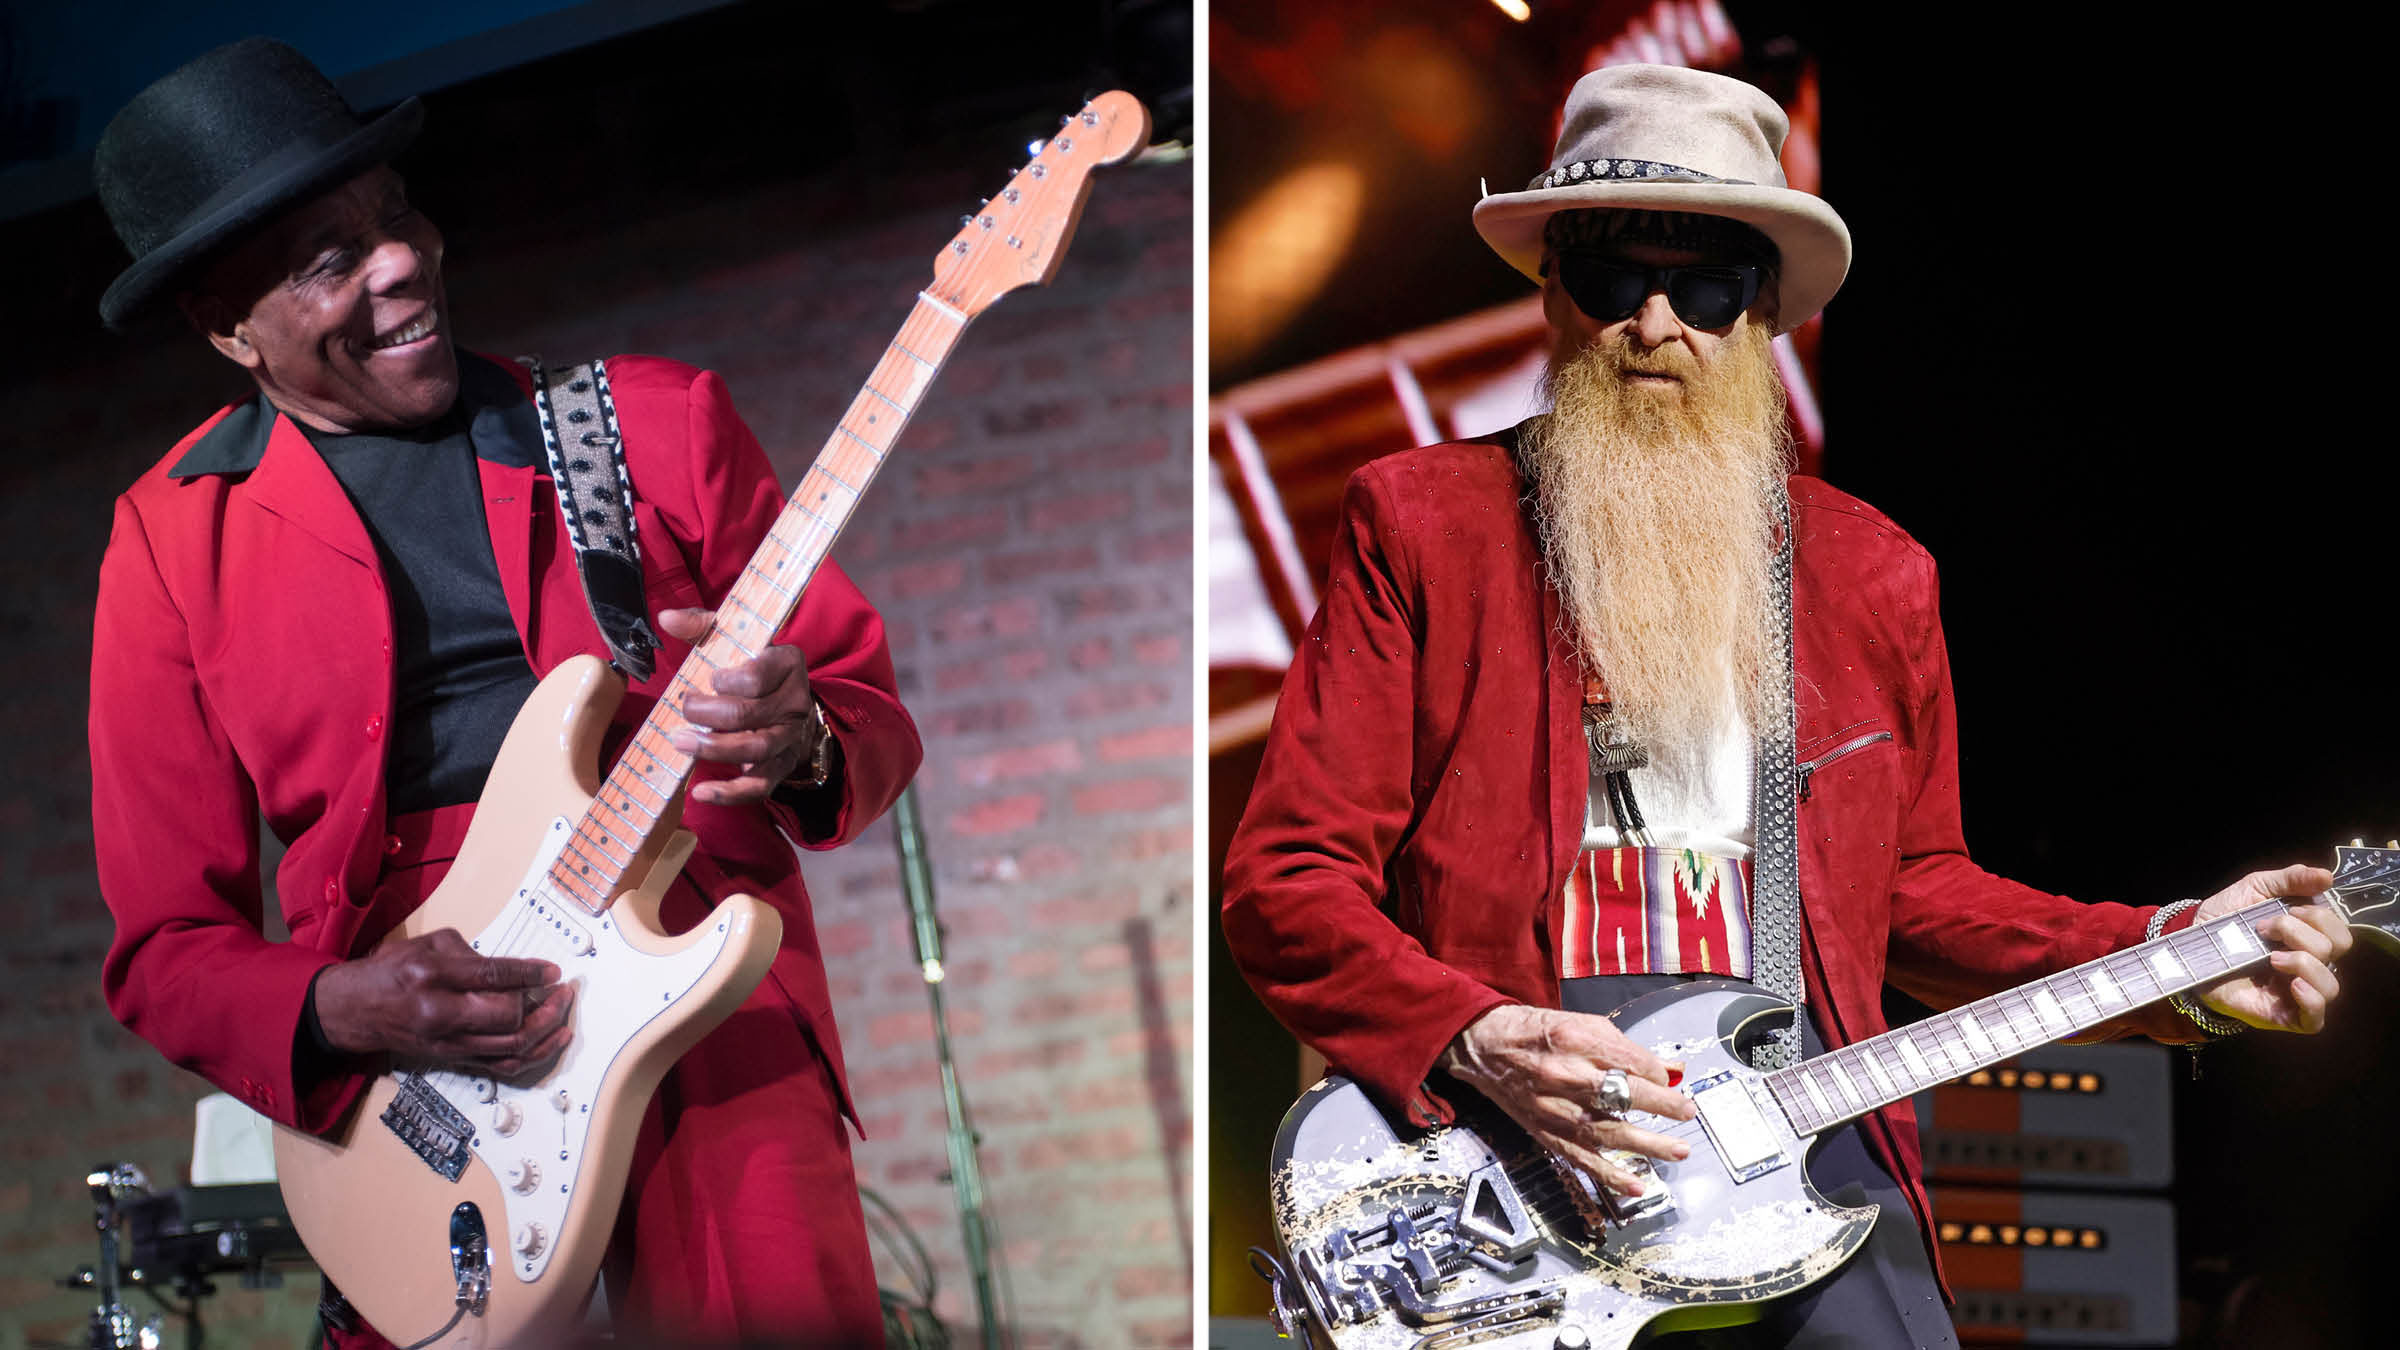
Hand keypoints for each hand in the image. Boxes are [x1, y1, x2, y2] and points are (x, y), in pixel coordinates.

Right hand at [312, 929, 572, 1077]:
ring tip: (564, 1010)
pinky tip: (556, 1038)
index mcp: (432, 976)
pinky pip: (504, 1065)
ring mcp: (449, 1043)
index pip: (492, 976)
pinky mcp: (455, 1060)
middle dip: (542, 1004)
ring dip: (546, 1030)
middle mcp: (441, 1014)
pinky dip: (536, 1054)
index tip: (553, 971)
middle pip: (506, 1017)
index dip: (529, 974)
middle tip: (561, 990)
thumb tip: (514, 968)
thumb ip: (471, 953)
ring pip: (511, 1047)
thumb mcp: (426, 945)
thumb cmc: (391, 972)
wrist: (355, 1011)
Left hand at [657, 607, 830, 804]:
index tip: (710, 679)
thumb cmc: (754, 666)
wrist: (789, 699)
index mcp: (787, 664)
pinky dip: (731, 793)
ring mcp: (789, 737)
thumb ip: (702, 626)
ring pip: (755, 748)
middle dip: (708, 713)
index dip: (728, 680)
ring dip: (714, 748)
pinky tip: (700, 792)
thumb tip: (667, 618)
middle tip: (683, 708)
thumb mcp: (735, 639)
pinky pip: (760, 785)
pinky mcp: (781, 765)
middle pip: (750, 714)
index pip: (758, 676)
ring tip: (681, 742)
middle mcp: (795, 702)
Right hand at [1439, 1003, 1696, 1195]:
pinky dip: (1610, 1175)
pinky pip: (1582, 1158)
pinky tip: (1636, 1185)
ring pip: (1608, 1132)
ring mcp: (1555, 1108)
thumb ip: (1625, 1048)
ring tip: (1678, 1151)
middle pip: (1623, 1094)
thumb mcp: (1581, 1024)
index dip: (1656, 1073)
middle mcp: (1566, 1075)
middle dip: (1661, 1106)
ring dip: (1647, 1145)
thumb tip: (1668, 1069)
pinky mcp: (1546, 1132)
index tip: (1668, 1080)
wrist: (1483, 1047)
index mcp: (1577, 1040)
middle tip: (1687, 1113)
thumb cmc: (1534, 1032)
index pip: (1631, 1061)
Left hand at [2192, 864, 2349, 1032]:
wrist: (2187, 946)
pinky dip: (2312, 1000)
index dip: (2320, 917)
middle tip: (2265, 929)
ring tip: (2272, 957)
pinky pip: (2315, 1020)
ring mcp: (2296, 992)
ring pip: (2331, 986)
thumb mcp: (2255, 889)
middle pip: (2334, 952)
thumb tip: (2327, 877)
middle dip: (2301, 933)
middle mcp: (2308, 965)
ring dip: (2305, 963)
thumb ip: (2291, 879)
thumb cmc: (2224, 921)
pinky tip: (2294, 984)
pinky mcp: (2280, 1014)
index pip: (2339, 932)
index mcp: (2308, 938)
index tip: (2289, 909)